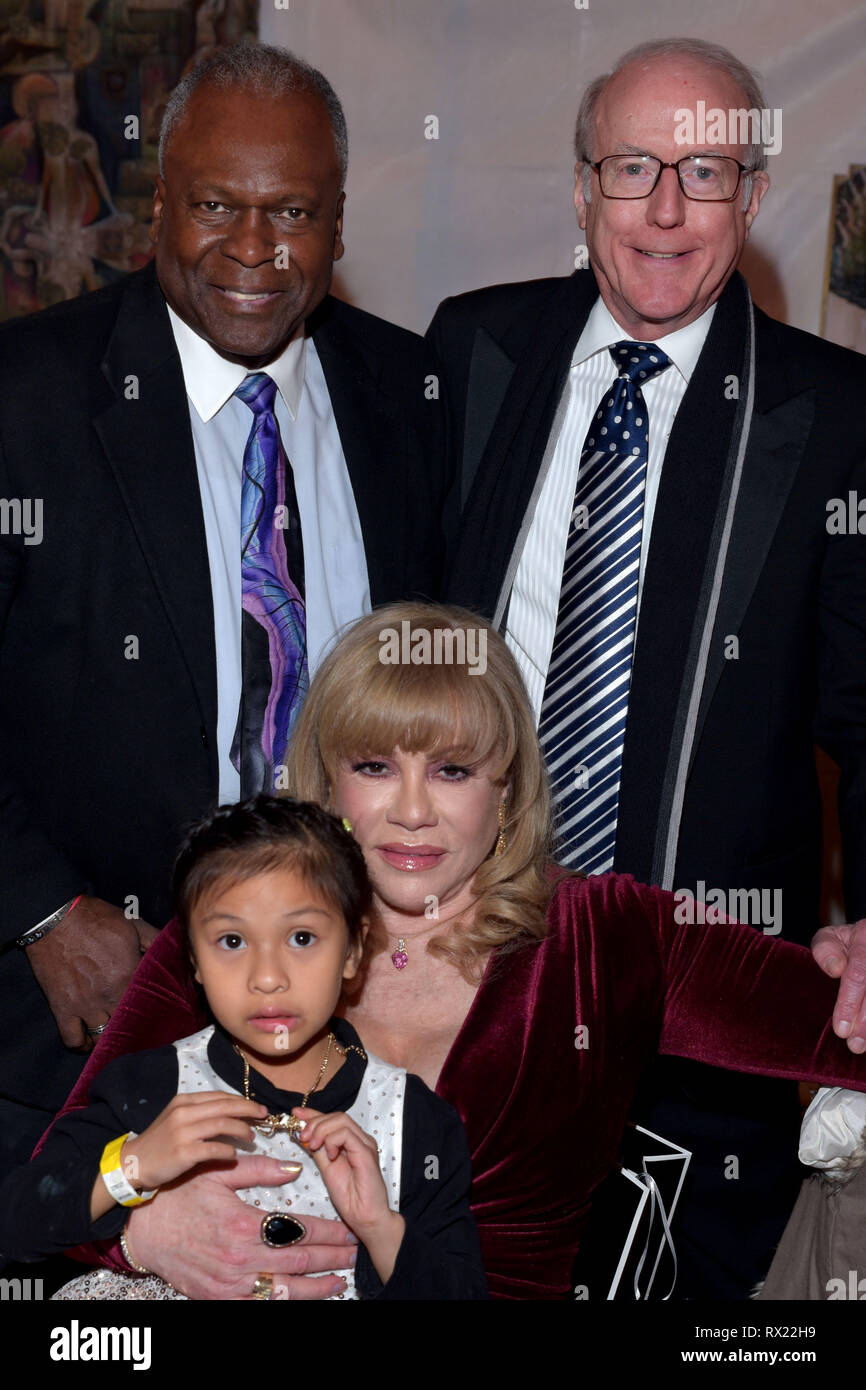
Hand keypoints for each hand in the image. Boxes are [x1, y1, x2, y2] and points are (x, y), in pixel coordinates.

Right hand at [25, 896, 155, 1049]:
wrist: (54, 919)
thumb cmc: (95, 919)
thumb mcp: (133, 924)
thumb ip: (156, 941)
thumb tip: (173, 954)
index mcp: (129, 975)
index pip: (150, 1005)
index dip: (156, 1010)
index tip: (159, 1013)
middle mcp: (108, 995)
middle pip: (128, 1025)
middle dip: (135, 1028)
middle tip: (139, 1028)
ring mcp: (84, 1005)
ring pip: (102, 1037)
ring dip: (111, 1038)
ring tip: (116, 1035)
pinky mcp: (62, 1008)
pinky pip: (73, 1039)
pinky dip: (82, 1044)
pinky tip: (89, 1041)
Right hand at [121, 1092, 269, 1190]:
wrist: (134, 1163)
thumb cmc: (159, 1141)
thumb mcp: (176, 1118)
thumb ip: (200, 1112)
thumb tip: (231, 1112)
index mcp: (183, 1101)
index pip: (219, 1096)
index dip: (241, 1101)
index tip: (256, 1107)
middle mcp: (184, 1113)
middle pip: (225, 1106)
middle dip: (249, 1110)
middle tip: (263, 1116)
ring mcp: (183, 1132)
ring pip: (223, 1125)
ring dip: (242, 1130)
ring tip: (251, 1137)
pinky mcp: (184, 1153)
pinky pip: (215, 1148)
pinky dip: (229, 1151)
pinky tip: (234, 1155)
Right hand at [125, 1156, 356, 1299]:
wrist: (141, 1229)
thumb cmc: (179, 1195)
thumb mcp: (218, 1172)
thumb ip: (258, 1169)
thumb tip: (294, 1168)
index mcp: (242, 1225)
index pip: (297, 1231)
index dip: (327, 1232)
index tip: (347, 1230)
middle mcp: (239, 1259)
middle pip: (297, 1263)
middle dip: (330, 1259)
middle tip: (354, 1254)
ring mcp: (229, 1284)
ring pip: (282, 1290)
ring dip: (315, 1288)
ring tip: (340, 1282)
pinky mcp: (218, 1298)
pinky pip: (258, 1303)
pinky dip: (283, 1301)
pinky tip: (301, 1297)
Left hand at [294, 1106, 389, 1234]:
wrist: (365, 1218)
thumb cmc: (350, 1198)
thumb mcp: (326, 1168)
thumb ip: (317, 1150)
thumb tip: (302, 1135)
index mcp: (351, 1142)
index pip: (332, 1119)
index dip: (312, 1114)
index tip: (295, 1114)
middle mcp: (360, 1139)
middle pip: (336, 1116)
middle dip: (315, 1122)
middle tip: (302, 1136)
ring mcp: (365, 1144)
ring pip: (341, 1120)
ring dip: (321, 1130)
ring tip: (313, 1146)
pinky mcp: (367, 1152)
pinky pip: (347, 1135)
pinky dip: (333, 1140)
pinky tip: (329, 1155)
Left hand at [811, 919, 865, 1052]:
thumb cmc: (845, 944)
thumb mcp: (830, 938)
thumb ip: (825, 949)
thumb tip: (835, 969)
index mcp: (864, 937)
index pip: (857, 974)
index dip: (849, 1003)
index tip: (840, 1029)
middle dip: (865, 1021)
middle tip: (853, 1044)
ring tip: (861, 1046)